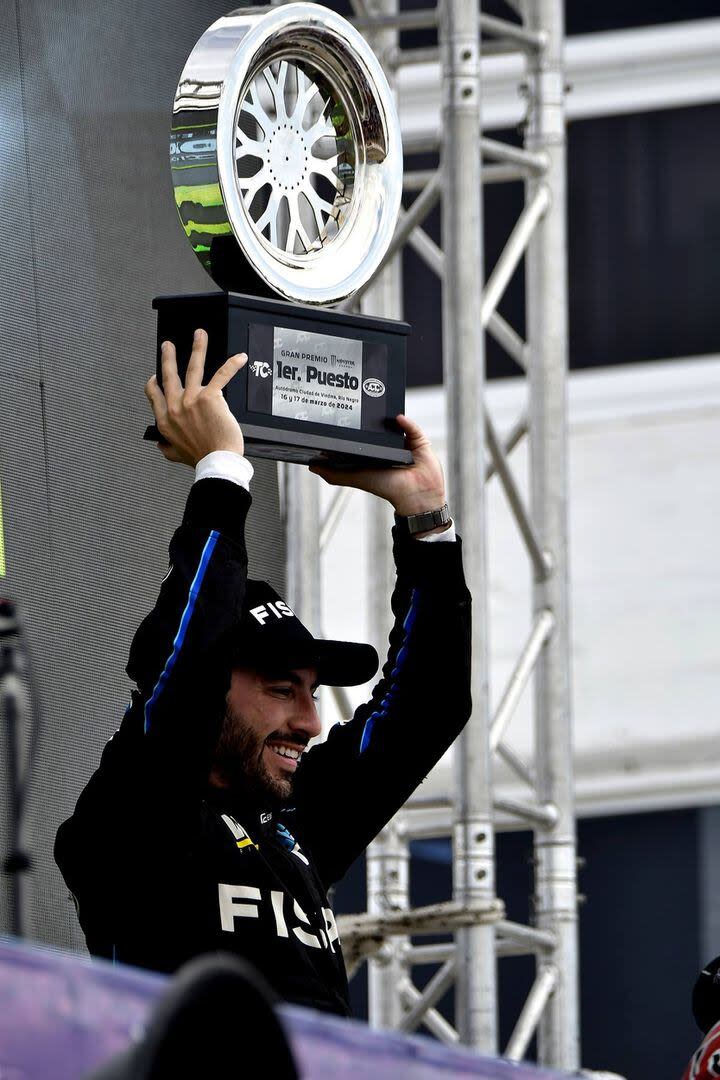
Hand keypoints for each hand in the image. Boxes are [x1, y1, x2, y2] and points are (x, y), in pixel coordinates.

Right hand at [144, 330, 246, 466]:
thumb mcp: (174, 454)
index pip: (154, 395)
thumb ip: (165, 447)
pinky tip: (240, 358)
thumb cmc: (200, 459)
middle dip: (168, 357)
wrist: (217, 462)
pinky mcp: (210, 397)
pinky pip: (221, 375)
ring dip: (197, 348)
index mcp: (165, 420)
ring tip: (200, 335)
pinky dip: (232, 365)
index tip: (154, 376)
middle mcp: (176, 407)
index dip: (153, 383)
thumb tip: (159, 443)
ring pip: (193, 367)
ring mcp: (192, 400)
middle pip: (169, 375)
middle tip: (167, 345)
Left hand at [309, 415, 445, 516]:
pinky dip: (405, 421)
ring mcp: (403, 442)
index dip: (354, 428)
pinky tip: (397, 418)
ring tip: (379, 407)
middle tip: (361, 404)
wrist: (417, 496)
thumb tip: (312, 467)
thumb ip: (335, 475)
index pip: (362, 437)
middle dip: (372, 417)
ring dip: (389, 417)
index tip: (343, 415)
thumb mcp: (357, 479)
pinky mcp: (418, 441)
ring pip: (395, 424)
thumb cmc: (388, 489)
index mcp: (373, 454)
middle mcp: (388, 447)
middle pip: (379, 427)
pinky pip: (412, 427)